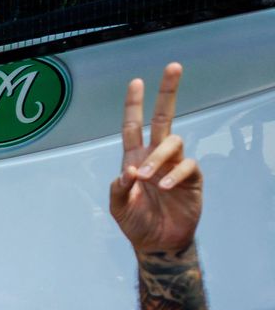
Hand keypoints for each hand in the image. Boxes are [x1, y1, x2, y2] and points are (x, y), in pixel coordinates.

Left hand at [110, 63, 200, 255]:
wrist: (156, 243)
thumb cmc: (136, 223)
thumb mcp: (118, 207)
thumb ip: (118, 189)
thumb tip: (127, 171)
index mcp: (135, 158)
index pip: (134, 126)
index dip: (134, 105)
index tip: (135, 82)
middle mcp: (156, 156)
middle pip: (164, 117)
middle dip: (167, 91)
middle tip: (173, 66)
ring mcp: (175, 164)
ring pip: (172, 142)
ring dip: (158, 157)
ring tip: (146, 178)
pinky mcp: (191, 178)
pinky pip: (187, 165)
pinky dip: (173, 174)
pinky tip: (163, 187)